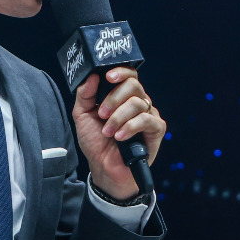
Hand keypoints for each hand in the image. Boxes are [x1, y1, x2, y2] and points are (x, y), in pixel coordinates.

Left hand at [72, 66, 166, 199]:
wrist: (104, 168)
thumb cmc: (96, 142)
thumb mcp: (82, 115)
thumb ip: (85, 94)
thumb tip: (92, 76)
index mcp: (123, 95)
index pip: (128, 74)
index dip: (121, 71)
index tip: (108, 77)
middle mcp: (138, 101)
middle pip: (133, 85)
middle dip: (114, 98)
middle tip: (102, 114)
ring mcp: (149, 114)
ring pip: (138, 103)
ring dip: (118, 117)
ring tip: (108, 132)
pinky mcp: (156, 129)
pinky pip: (146, 119)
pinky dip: (130, 127)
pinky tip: (120, 137)